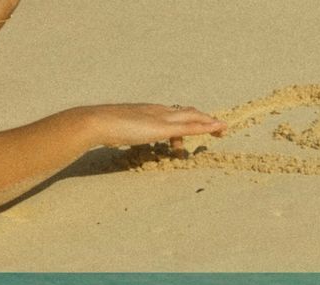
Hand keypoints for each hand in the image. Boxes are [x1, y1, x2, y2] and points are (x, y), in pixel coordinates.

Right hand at [89, 104, 225, 148]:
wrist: (98, 121)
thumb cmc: (104, 128)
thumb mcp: (120, 132)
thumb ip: (125, 133)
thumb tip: (120, 138)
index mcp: (149, 112)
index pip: (173, 114)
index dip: (186, 119)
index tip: (193, 128)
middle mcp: (158, 110)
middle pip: (188, 113)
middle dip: (204, 119)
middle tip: (218, 128)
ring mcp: (161, 117)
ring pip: (192, 117)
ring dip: (209, 122)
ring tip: (221, 130)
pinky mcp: (163, 127)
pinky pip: (189, 127)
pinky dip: (204, 127)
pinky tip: (216, 128)